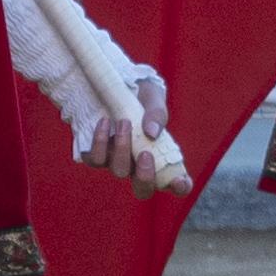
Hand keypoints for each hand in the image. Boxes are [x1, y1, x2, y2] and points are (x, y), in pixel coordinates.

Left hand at [84, 64, 185, 196]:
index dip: (180, 187)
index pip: (177, 184)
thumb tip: (151, 133)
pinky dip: (99, 142)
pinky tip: (104, 122)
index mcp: (162, 158)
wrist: (118, 86)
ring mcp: (118, 162)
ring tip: (124, 122)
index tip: (179, 179)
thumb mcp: (154, 100)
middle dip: (144, 177)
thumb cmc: (143, 97)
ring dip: (122, 149)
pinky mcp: (97, 154)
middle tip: (146, 153)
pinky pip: (95, 159)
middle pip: (142, 189)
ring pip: (118, 170)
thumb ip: (157, 115)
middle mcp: (140, 167)